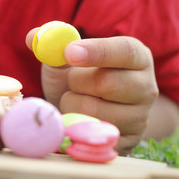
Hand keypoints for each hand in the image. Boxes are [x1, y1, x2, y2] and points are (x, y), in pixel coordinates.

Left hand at [26, 30, 158, 154]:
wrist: (92, 111)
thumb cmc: (81, 79)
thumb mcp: (69, 60)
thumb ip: (54, 46)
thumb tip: (32, 37)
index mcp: (136, 57)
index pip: (125, 51)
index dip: (97, 51)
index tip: (69, 53)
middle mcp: (146, 87)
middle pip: (107, 83)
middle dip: (77, 82)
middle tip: (73, 81)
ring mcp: (140, 117)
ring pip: (93, 111)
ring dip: (72, 104)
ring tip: (77, 100)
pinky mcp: (128, 141)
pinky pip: (90, 134)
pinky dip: (75, 125)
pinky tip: (80, 119)